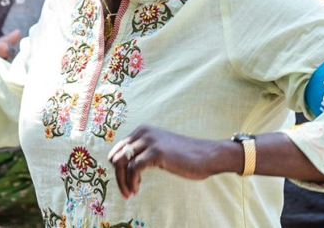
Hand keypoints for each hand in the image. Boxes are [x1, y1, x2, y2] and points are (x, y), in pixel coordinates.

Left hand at [107, 126, 226, 198]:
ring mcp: (149, 141)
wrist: (207, 156)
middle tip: (125, 191)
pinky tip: (137, 189)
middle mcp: (143, 132)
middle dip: (118, 176)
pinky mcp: (156, 152)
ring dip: (122, 181)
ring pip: (121, 162)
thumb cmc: (185, 157)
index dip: (117, 168)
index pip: (118, 149)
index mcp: (142, 130)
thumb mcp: (159, 150)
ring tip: (130, 193)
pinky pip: (134, 168)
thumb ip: (143, 152)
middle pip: (116, 156)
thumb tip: (124, 166)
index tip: (124, 182)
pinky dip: (132, 181)